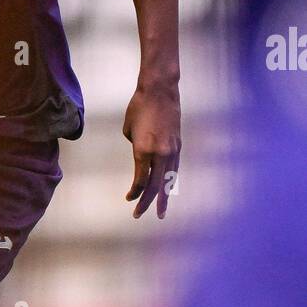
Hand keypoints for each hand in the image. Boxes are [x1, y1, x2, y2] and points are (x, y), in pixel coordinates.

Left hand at [122, 83, 180, 219]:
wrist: (160, 91)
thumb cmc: (139, 107)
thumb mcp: (128, 130)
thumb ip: (135, 147)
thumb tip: (142, 156)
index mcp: (143, 150)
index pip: (140, 180)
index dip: (134, 192)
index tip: (128, 199)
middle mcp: (160, 153)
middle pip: (154, 186)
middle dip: (146, 203)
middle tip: (139, 215)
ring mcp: (171, 149)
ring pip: (168, 179)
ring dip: (163, 197)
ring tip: (161, 212)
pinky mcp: (178, 144)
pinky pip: (174, 168)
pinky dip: (170, 181)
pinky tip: (168, 189)